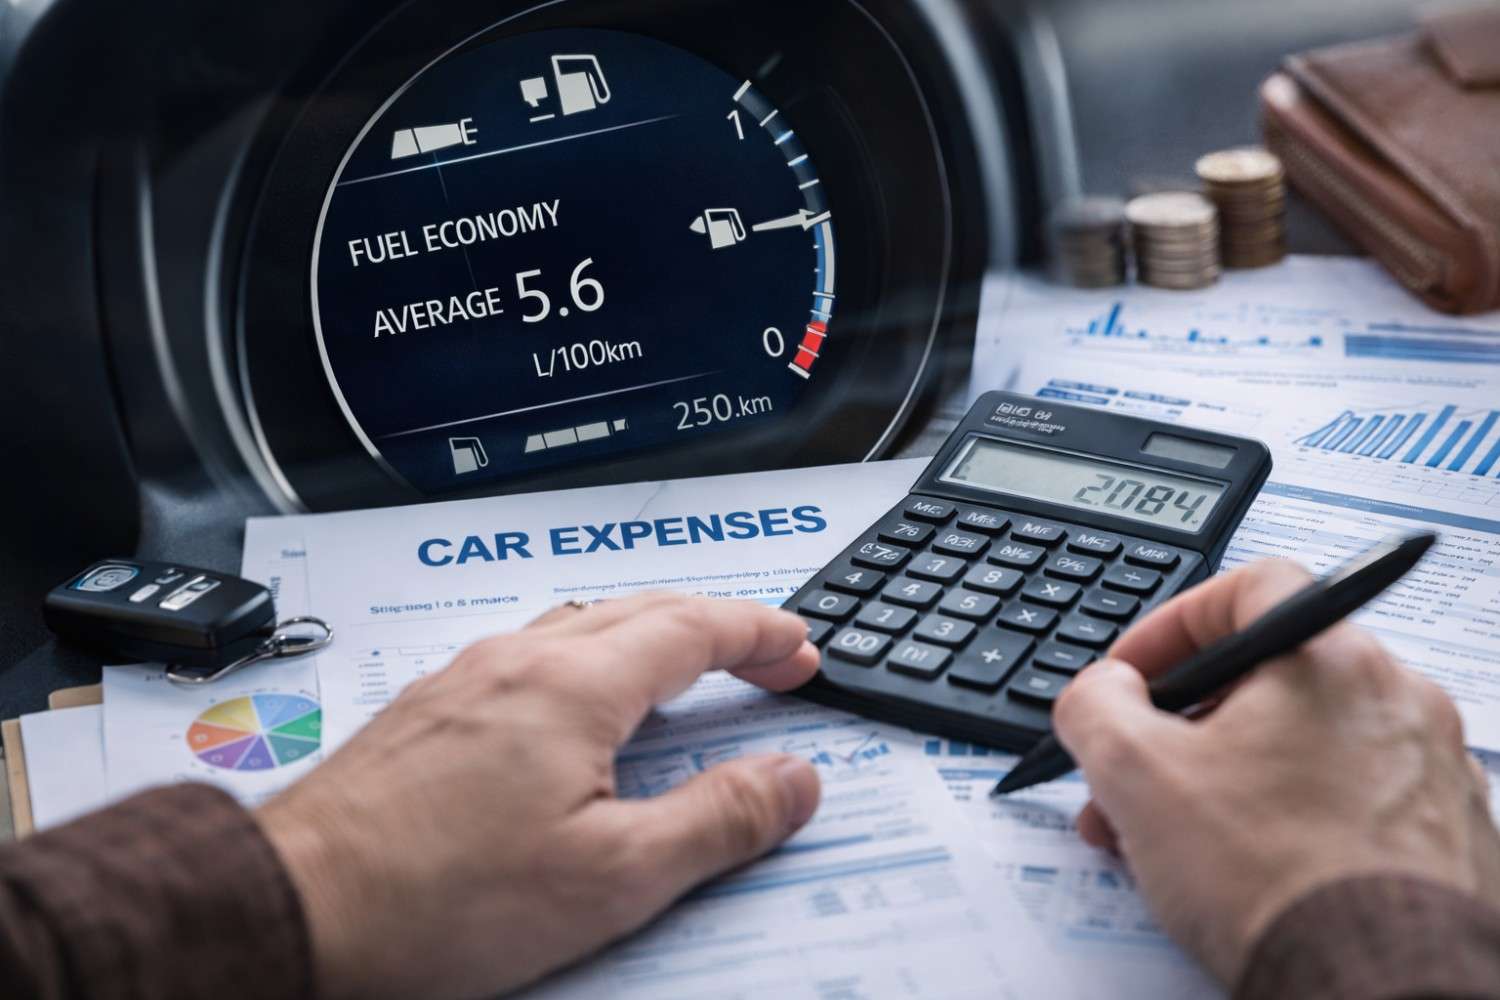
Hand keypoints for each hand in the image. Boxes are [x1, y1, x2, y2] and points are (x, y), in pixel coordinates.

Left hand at [257, 593, 821, 999]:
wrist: (294, 906)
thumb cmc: (438, 900)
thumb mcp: (613, 877)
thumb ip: (718, 821)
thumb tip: (794, 779)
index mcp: (573, 686)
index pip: (695, 628)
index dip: (759, 633)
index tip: (799, 648)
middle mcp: (518, 660)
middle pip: (643, 609)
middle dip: (718, 627)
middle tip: (768, 657)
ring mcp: (466, 677)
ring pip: (582, 622)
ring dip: (651, 632)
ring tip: (686, 666)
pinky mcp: (430, 707)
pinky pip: (531, 650)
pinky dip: (590, 653)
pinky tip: (579, 697)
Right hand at [1051, 559, 1499, 984]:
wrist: (1381, 988)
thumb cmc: (1274, 879)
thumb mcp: (1134, 774)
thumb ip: (1095, 704)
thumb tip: (1101, 689)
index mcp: (1332, 660)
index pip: (1249, 588)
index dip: (1172, 624)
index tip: (1134, 674)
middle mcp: (1398, 700)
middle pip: (1268, 679)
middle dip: (1180, 727)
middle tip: (1135, 775)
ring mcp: (1432, 770)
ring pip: (1303, 745)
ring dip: (1224, 777)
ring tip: (1170, 841)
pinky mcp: (1447, 838)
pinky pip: (1349, 801)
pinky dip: (1287, 817)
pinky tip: (1242, 870)